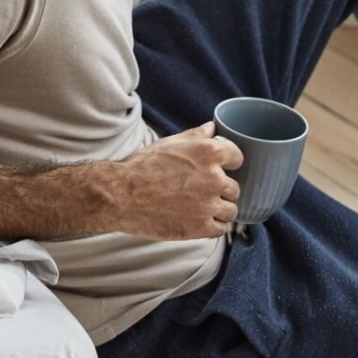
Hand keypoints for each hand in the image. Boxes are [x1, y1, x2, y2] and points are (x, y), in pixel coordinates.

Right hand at [106, 122, 243, 239]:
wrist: (120, 195)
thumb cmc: (141, 167)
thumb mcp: (170, 142)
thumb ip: (196, 136)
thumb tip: (212, 128)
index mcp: (209, 153)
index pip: (238, 158)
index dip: (228, 165)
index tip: (219, 170)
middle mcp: (214, 179)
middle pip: (234, 188)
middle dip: (220, 191)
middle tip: (201, 192)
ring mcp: (209, 205)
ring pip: (230, 210)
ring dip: (218, 210)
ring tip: (199, 209)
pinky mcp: (200, 227)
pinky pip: (220, 229)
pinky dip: (211, 226)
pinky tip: (197, 221)